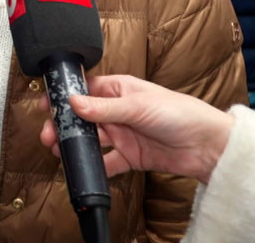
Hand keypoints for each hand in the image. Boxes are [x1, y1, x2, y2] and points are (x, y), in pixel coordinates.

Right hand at [37, 74, 233, 183]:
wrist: (208, 146)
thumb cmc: (182, 113)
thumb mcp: (138, 106)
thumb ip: (103, 107)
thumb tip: (73, 101)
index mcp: (119, 89)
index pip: (84, 89)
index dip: (64, 95)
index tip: (46, 104)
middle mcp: (118, 111)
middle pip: (82, 116)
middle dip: (63, 124)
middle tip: (49, 134)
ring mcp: (123, 134)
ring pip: (91, 139)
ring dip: (74, 144)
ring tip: (60, 150)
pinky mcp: (130, 156)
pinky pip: (107, 161)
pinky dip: (94, 165)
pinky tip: (85, 167)